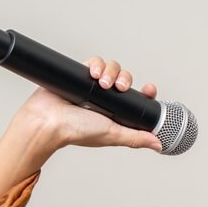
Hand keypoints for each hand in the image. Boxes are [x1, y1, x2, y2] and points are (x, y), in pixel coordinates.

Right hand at [10, 56, 162, 152]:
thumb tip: (158, 144)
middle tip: (118, 88)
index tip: (150, 89)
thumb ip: (135, 138)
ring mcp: (93, 86)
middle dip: (125, 80)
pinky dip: (97, 64)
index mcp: (115, 114)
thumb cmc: (76, 131)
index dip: (145, 92)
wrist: (49, 120)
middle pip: (125, 79)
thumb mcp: (113, 135)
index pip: (136, 99)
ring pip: (112, 68)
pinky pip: (95, 61)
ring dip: (111, 72)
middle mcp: (105, 99)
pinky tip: (94, 73)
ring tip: (103, 83)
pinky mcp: (81, 74)